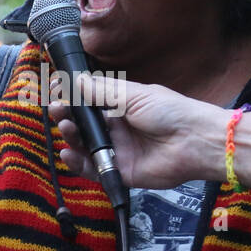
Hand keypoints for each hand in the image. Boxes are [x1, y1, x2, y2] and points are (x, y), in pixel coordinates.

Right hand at [49, 76, 225, 189]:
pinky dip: (79, 164)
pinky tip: (69, 154)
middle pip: (83, 125)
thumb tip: (75, 79)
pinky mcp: (120, 171)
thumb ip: (102, 91)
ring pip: (85, 146)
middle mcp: (117, 128)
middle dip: (67, 117)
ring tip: (65, 127)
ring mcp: (117, 150)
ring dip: (71, 137)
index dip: (72, 100)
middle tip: (57, 110)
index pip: (89, 103)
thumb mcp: (133, 95)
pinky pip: (94, 170)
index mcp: (120, 106)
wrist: (194, 141)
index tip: (57, 93)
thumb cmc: (171, 112)